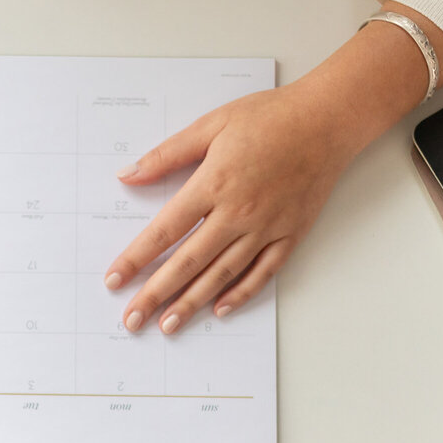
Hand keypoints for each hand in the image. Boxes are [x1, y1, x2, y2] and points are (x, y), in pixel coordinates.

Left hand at [104, 79, 358, 332]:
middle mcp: (238, 212)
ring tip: (167, 326)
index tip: (114, 280)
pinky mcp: (291, 234)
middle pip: (189, 262)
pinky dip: (241, 294)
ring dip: (192, 303)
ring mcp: (266, 227)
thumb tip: (127, 175)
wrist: (328, 120)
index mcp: (214, 183)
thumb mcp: (211, 125)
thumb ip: (167, 154)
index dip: (136, 258)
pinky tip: (219, 309)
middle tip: (131, 319)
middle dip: (156, 294)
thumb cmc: (270, 117)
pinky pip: (263, 272)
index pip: (165, 230)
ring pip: (222, 274)